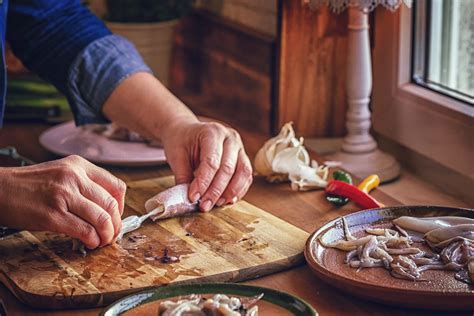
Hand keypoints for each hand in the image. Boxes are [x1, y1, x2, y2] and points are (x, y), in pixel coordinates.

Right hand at [0, 155, 125, 248]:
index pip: (116, 186)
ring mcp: (63, 195)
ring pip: (101, 219)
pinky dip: (92, 240)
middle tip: (112, 234)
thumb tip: (107, 206)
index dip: (122, 206)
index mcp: (79, 165)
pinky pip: (84, 231)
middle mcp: (74, 177)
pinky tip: (90, 243)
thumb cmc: (29, 184)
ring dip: (107, 235)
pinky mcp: (52, 215)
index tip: (117, 217)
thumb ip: (84, 183)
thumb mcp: (61, 172)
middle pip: (111, 204)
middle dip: (116, 224)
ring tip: (102, 241)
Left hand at [161, 121, 252, 211]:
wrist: (187, 131)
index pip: (211, 161)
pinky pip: (246, 177)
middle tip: (204, 206)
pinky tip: (227, 200)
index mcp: (212, 132)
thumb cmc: (182, 141)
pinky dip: (238, 190)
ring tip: (216, 204)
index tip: (193, 197)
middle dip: (216, 191)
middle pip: (228, 168)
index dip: (203, 182)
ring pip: (243, 173)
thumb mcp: (176, 155)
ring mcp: (239, 147)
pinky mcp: (243, 158)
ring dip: (230, 192)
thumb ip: (183, 176)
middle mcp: (230, 138)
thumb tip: (189, 199)